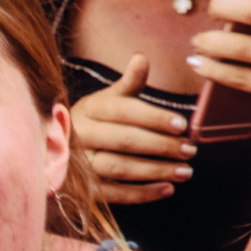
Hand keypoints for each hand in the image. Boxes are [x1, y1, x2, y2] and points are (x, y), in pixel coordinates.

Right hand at [70, 54, 197, 204]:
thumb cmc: (97, 119)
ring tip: (185, 171)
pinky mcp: (84, 190)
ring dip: (156, 171)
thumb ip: (129, 82)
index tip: (182, 125)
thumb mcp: (110, 97)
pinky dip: (142, 194)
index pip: (124, 111)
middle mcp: (82, 135)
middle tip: (190, 150)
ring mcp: (80, 164)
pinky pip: (114, 194)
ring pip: (120, 168)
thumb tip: (141, 57)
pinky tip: (167, 190)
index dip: (154, 118)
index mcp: (91, 108)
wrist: (60, 146)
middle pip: (125, 140)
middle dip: (161, 146)